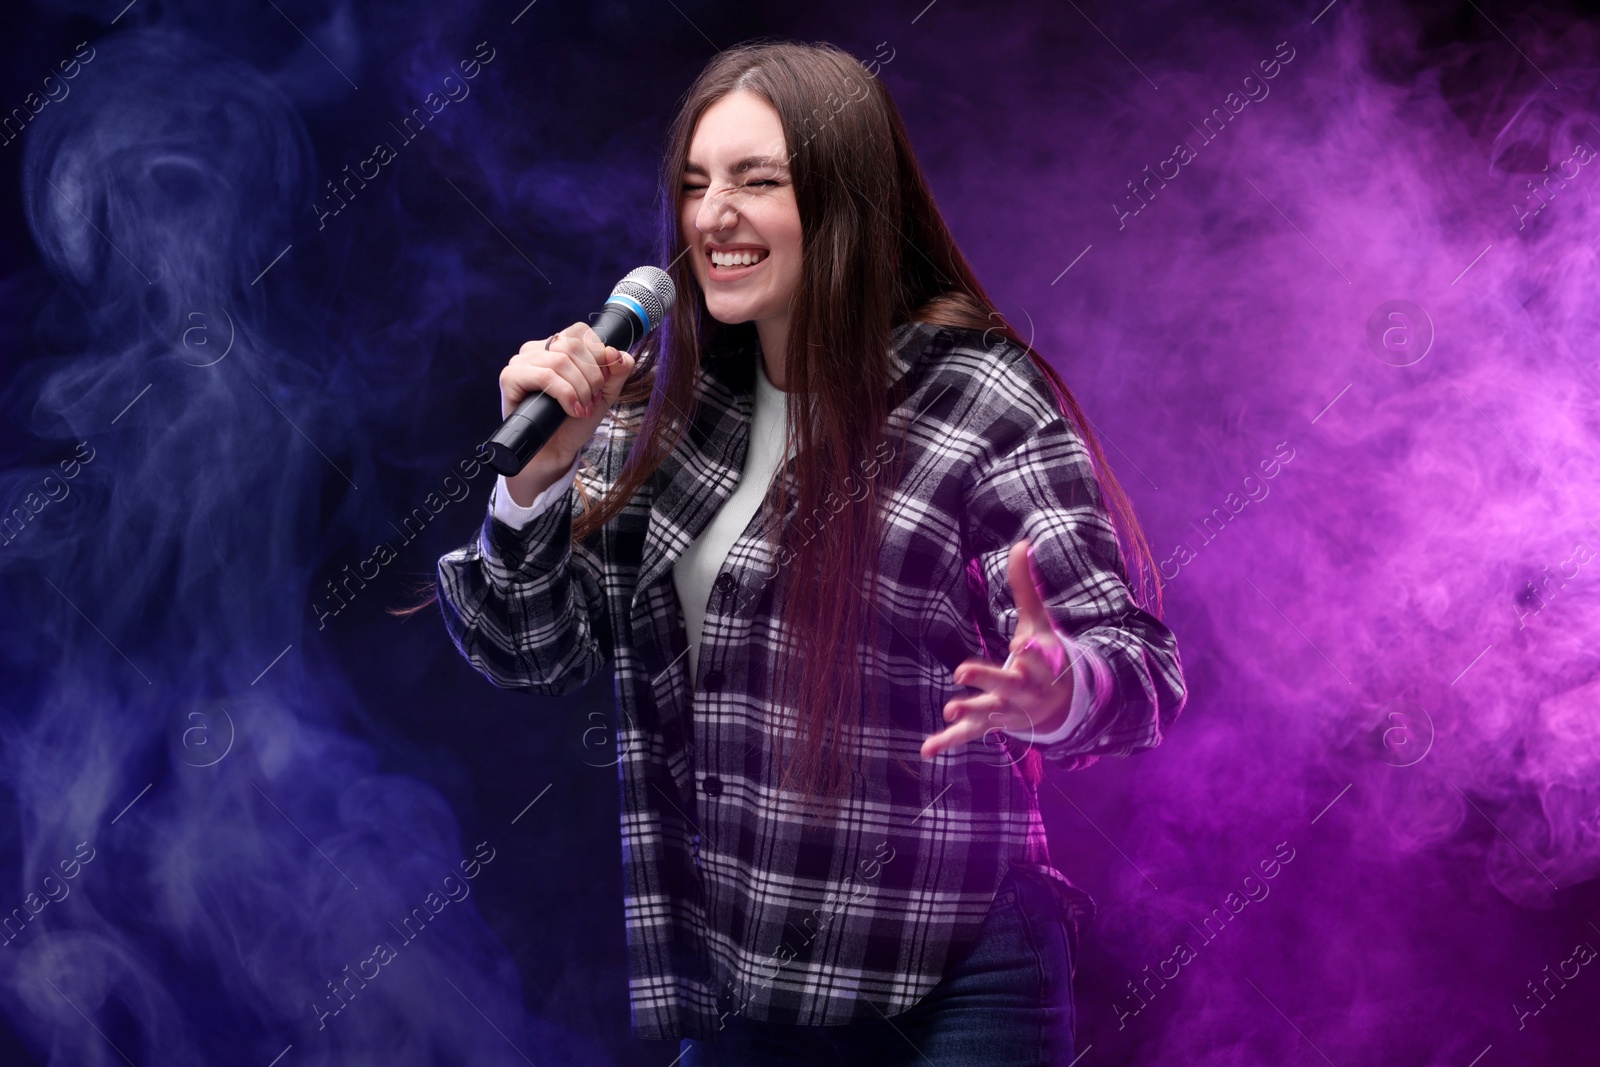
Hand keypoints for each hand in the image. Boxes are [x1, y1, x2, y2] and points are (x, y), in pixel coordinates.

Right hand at [499, 321, 634, 503]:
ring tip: (581, 408)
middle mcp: (537, 349)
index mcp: (557, 345)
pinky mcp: (510, 377)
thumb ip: (617, 371)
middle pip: (573, 346)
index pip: (581, 331)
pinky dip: (564, 394)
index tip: (602, 383)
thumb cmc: (575, 421)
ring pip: (560, 361)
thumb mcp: (604, 394)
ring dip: (580, 389)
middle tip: (591, 400)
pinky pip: (544, 376)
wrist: (555, 451)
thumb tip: (617, 353)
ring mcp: (521, 362)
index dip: (598, 355)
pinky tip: (571, 410)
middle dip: (591, 377)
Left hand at [921, 537, 1075, 759]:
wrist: (1063, 705)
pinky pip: (970, 736)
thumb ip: (1026, 587)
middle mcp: (1026, 690)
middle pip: (1008, 685)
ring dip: (969, 712)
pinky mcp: (992, 724)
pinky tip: (926, 750)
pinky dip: (948, 742)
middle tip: (962, 670)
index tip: (1024, 645)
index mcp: (1042, 664)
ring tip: (950, 710)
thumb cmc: (1046, 656)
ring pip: (989, 713)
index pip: (1039, 657)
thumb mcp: (1038, 622)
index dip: (1034, 653)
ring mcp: (1008, 711)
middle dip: (988, 678)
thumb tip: (1023, 542)